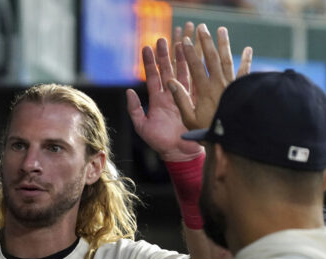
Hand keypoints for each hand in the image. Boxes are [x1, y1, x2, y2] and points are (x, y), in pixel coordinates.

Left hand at [127, 38, 202, 161]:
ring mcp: (184, 96)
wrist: (179, 153)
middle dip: (165, 54)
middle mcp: (171, 95)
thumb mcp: (142, 126)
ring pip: (182, 72)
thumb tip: (128, 91)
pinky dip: (196, 69)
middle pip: (167, 70)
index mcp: (158, 100)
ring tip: (180, 41)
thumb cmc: (160, 142)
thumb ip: (135, 109)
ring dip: (181, 57)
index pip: (153, 77)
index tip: (146, 47)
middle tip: (162, 39)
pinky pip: (196, 82)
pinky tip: (197, 56)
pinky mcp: (196, 100)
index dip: (149, 63)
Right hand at [168, 24, 252, 129]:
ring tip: (221, 30)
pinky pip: (245, 73)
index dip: (189, 52)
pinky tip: (248, 50)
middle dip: (205, 42)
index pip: (195, 67)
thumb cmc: (209, 131)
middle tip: (201, 28)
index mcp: (204, 91)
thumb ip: (180, 100)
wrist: (234, 138)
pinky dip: (247, 61)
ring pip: (227, 60)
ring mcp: (232, 85)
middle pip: (211, 58)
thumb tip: (170, 82)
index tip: (185, 40)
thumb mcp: (189, 119)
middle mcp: (219, 84)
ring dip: (224, 44)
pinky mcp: (242, 90)